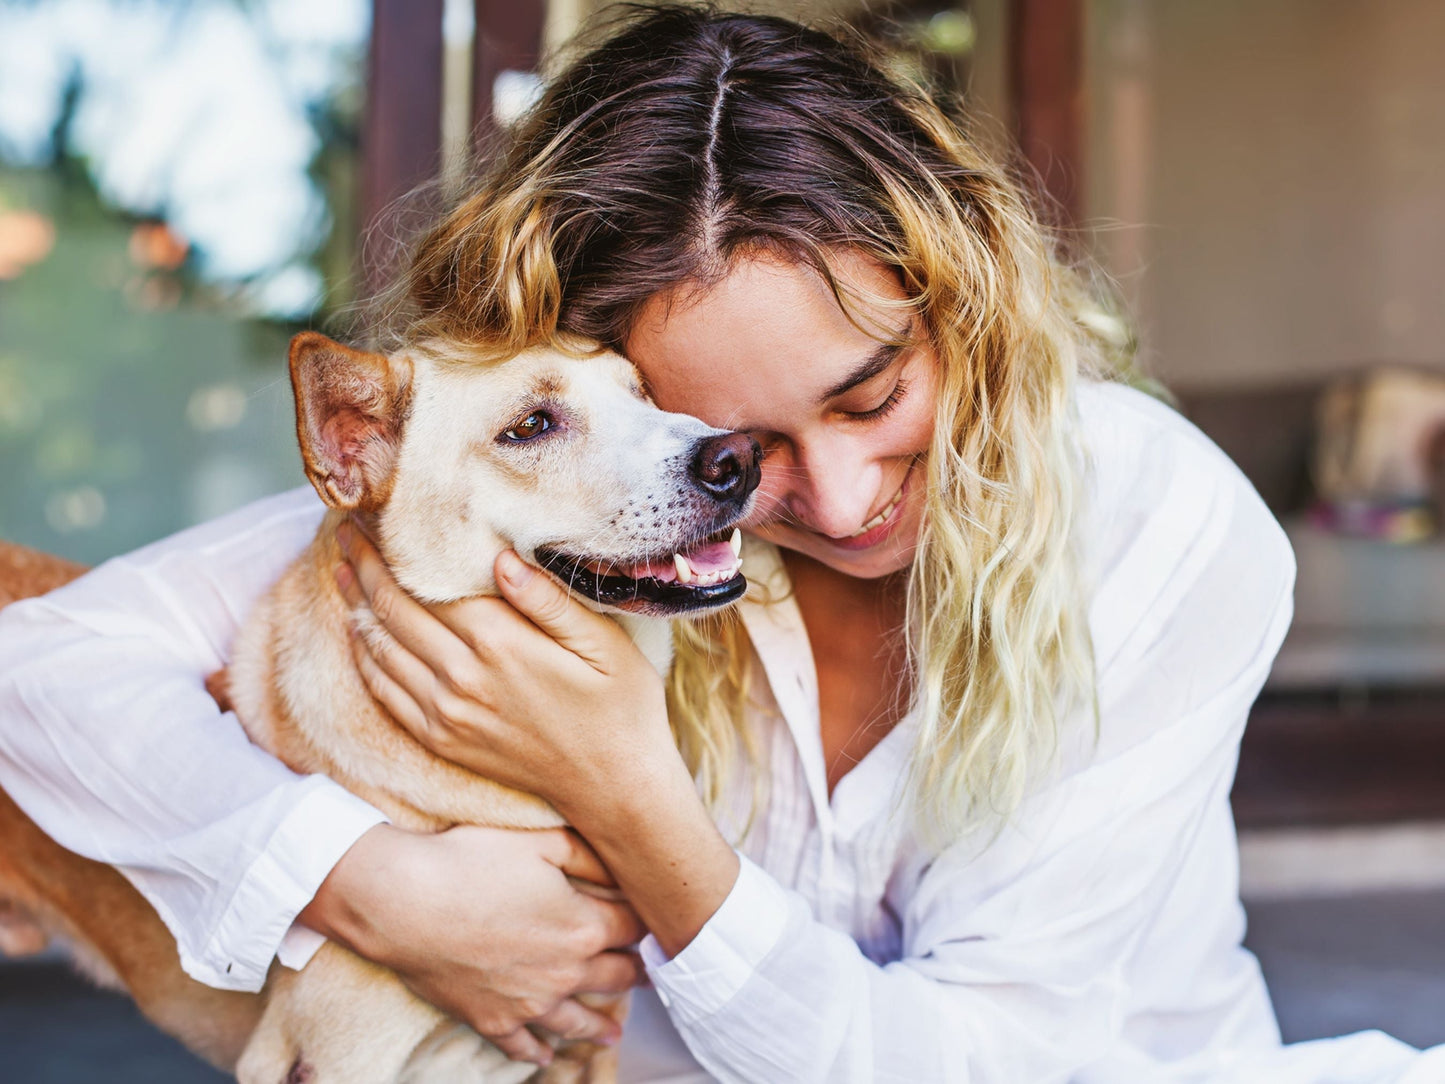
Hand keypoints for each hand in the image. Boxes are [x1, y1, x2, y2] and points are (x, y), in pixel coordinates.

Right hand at [300, 823, 644, 1066]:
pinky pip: (523, 1046)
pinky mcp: (492, 1020)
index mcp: (584, 926)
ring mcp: (529, 1003)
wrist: (405, 903)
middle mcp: (566, 972)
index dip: (645, 922)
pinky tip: (546, 1057)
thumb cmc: (471, 863)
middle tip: (646, 975)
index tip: (653, 922)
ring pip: (577, 1020)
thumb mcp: (540, 842)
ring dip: (600, 1025)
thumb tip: (622, 865)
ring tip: (614, 1032)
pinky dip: (537, 1053)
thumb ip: (588, 855)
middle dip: (634, 973)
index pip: (632, 927)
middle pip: (615, 975)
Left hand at [334, 521, 678, 823]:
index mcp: (502, 644)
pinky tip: (359, 633)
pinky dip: (365, 657)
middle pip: (393, 611)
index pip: (427, 585)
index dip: (393, 549)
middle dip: (364, 566)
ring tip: (342, 569)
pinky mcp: (442, 740)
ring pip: (380, 649)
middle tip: (346, 530)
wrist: (614, 787)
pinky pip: (385, 693)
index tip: (375, 516)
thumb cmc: (621, 707)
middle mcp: (463, 678)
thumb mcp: (605, 644)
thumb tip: (501, 557)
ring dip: (355, 606)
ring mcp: (446, 714)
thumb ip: (549, 601)